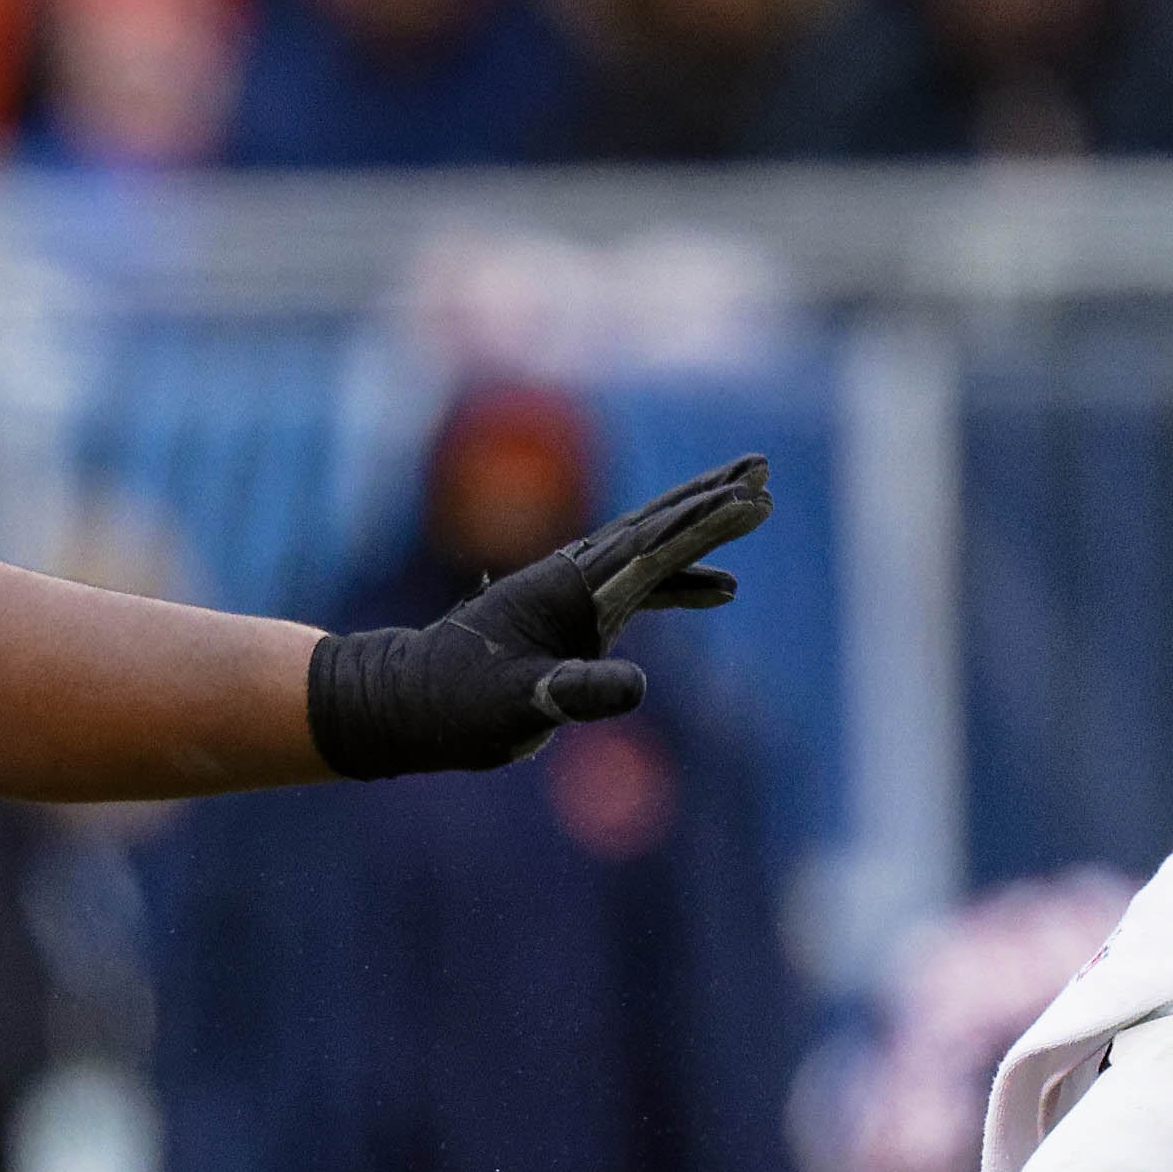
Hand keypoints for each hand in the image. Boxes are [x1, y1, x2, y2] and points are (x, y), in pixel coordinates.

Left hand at [304, 454, 767, 778]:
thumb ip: (574, 692)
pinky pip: (640, 587)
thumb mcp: (517, 705)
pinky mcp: (572, 617)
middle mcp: (573, 579)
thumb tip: (637, 688)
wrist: (410, 704)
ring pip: (648, 549)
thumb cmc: (459, 705)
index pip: (650, 546)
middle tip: (762, 466)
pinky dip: (681, 581)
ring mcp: (573, 595)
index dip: (704, 522)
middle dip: (708, 497)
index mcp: (567, 588)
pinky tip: (721, 589)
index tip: (753, 497)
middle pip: (654, 526)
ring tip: (752, 501)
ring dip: (699, 527)